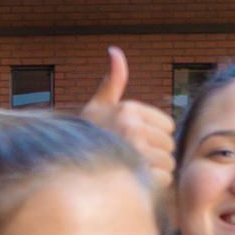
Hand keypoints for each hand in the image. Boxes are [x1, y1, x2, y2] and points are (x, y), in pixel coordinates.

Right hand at [80, 48, 177, 190]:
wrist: (64, 164)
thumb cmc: (86, 136)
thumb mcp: (99, 105)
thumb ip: (113, 81)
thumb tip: (114, 50)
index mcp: (129, 108)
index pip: (168, 125)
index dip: (155, 135)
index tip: (136, 140)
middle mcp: (132, 126)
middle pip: (169, 145)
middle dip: (157, 154)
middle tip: (135, 158)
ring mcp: (135, 150)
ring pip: (168, 163)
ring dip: (155, 170)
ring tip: (133, 170)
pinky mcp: (136, 173)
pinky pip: (162, 179)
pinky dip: (152, 184)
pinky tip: (134, 181)